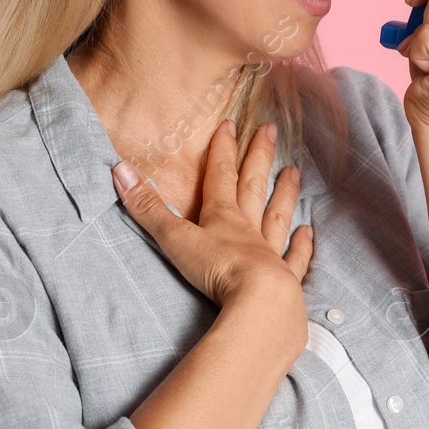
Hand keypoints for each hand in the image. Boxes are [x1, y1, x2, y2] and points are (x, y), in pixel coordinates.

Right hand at [112, 119, 312, 319]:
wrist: (259, 303)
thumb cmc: (217, 270)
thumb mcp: (174, 238)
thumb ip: (147, 207)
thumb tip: (119, 169)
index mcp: (222, 217)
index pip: (220, 176)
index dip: (222, 150)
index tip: (230, 125)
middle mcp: (248, 229)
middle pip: (253, 186)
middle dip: (259, 157)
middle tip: (272, 129)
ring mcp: (269, 253)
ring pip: (278, 216)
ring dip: (285, 193)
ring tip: (294, 171)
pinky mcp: (285, 279)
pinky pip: (296, 258)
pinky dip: (302, 245)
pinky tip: (309, 232)